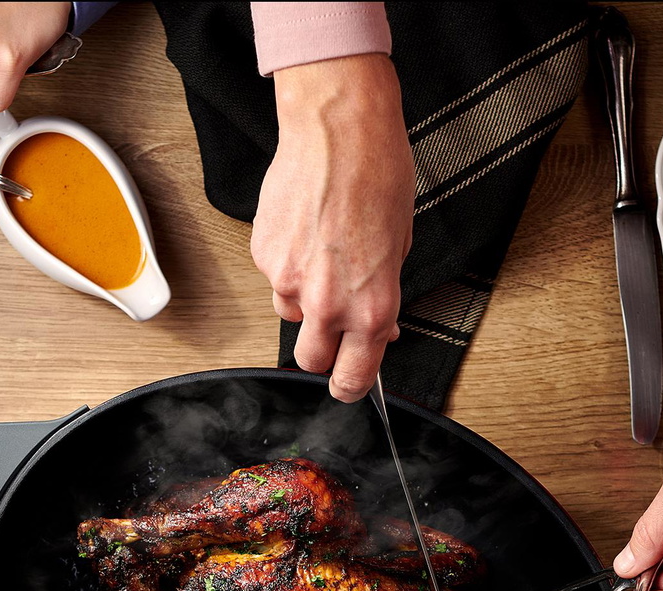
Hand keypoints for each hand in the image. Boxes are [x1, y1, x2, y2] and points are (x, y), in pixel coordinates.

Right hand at [253, 54, 414, 401]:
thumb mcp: (400, 247)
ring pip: (289, 315)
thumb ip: (383, 297)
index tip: (347, 385)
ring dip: (303, 299)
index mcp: (370, 307)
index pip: (352, 378)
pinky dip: (287, 263)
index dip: (349, 387)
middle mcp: (327, 303)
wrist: (337, 130)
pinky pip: (274, 277)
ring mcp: (288, 281)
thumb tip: (379, 329)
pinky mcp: (263, 256)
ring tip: (322, 254)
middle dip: (322, 349)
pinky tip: (306, 230)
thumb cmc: (378, 176)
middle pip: (310, 360)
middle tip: (333, 322)